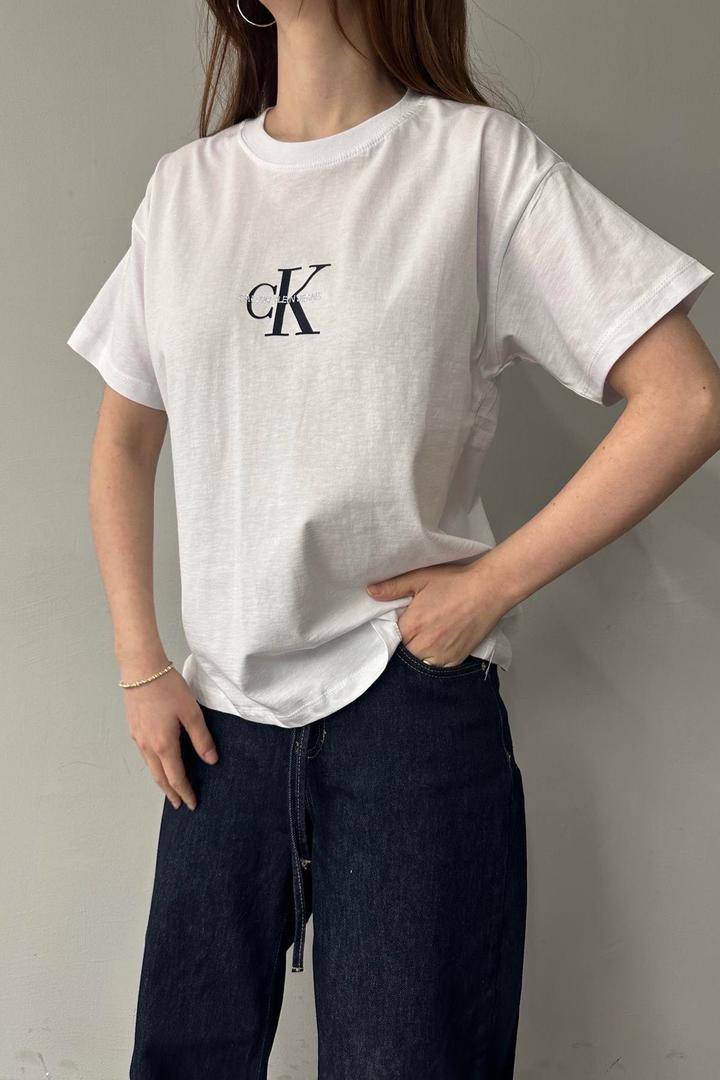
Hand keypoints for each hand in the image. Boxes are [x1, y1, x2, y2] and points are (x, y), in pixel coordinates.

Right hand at [122, 668, 218, 810]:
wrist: (141, 669)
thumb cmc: (167, 687)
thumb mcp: (191, 713)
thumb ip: (201, 738)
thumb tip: (211, 760)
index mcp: (163, 745)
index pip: (176, 777)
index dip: (185, 792)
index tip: (192, 803)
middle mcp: (147, 746)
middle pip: (160, 778)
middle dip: (171, 793)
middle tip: (180, 803)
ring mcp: (138, 738)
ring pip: (150, 767)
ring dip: (161, 781)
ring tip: (170, 788)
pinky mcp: (134, 729)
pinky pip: (144, 755)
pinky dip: (153, 766)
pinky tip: (159, 762)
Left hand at [366, 557, 507, 666]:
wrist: (488, 589)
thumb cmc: (455, 582)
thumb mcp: (420, 578)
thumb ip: (393, 587)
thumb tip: (370, 592)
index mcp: (412, 626)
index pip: (390, 639)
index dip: (393, 632)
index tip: (399, 625)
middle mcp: (425, 645)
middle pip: (403, 654)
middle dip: (405, 644)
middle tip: (414, 630)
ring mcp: (442, 654)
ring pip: (420, 664)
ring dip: (418, 654)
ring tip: (426, 637)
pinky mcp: (457, 659)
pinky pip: (438, 667)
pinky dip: (435, 659)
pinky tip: (439, 644)